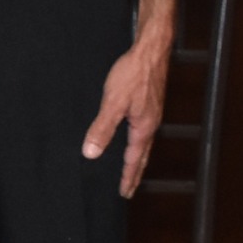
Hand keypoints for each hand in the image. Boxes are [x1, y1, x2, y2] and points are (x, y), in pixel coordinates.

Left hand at [82, 26, 174, 196]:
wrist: (151, 50)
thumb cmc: (134, 74)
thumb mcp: (113, 102)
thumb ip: (102, 128)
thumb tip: (91, 153)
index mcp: (143, 128)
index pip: (134, 160)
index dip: (127, 177)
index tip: (123, 193)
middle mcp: (150, 124)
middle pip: (142, 155)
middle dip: (135, 173)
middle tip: (129, 188)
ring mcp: (152, 113)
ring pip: (144, 143)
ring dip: (138, 158)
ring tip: (132, 167)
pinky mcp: (150, 102)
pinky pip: (144, 130)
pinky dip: (138, 141)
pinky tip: (132, 135)